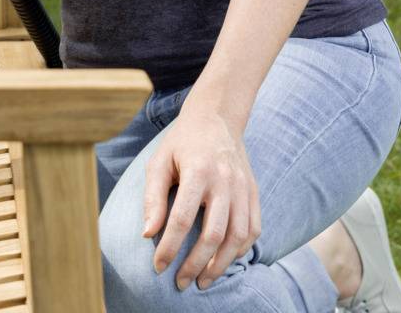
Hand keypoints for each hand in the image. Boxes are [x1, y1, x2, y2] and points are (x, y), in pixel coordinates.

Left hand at [142, 103, 261, 291]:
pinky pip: (253, 229)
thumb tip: (148, 234)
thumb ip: (153, 198)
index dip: (169, 247)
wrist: (217, 117)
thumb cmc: (182, 143)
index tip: (158, 267)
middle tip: (180, 283)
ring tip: (203, 280)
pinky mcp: (253, 192)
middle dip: (195, 264)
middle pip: (213, 233)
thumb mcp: (159, 162)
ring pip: (237, 237)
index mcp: (197, 170)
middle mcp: (225, 180)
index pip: (182, 218)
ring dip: (220, 264)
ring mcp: (243, 187)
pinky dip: (239, 251)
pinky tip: (222, 261)